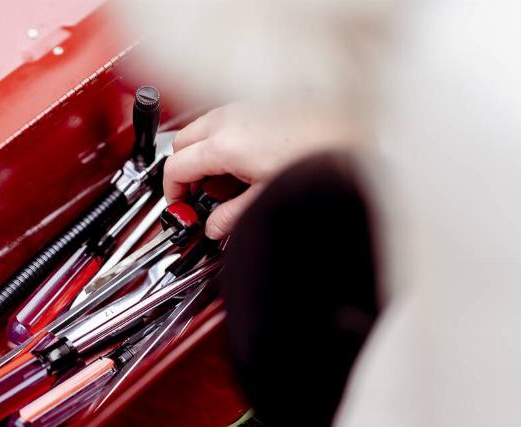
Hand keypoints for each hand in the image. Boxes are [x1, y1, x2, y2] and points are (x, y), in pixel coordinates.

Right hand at [164, 103, 355, 238]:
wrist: (348, 134)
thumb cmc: (315, 157)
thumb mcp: (264, 196)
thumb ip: (232, 216)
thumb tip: (215, 227)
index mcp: (224, 146)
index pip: (176, 167)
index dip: (172, 191)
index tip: (179, 205)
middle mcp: (228, 120)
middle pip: (182, 144)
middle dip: (184, 170)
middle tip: (197, 195)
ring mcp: (241, 108)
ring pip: (201, 128)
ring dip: (202, 153)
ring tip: (224, 181)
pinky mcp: (257, 104)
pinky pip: (224, 120)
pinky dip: (221, 139)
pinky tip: (243, 161)